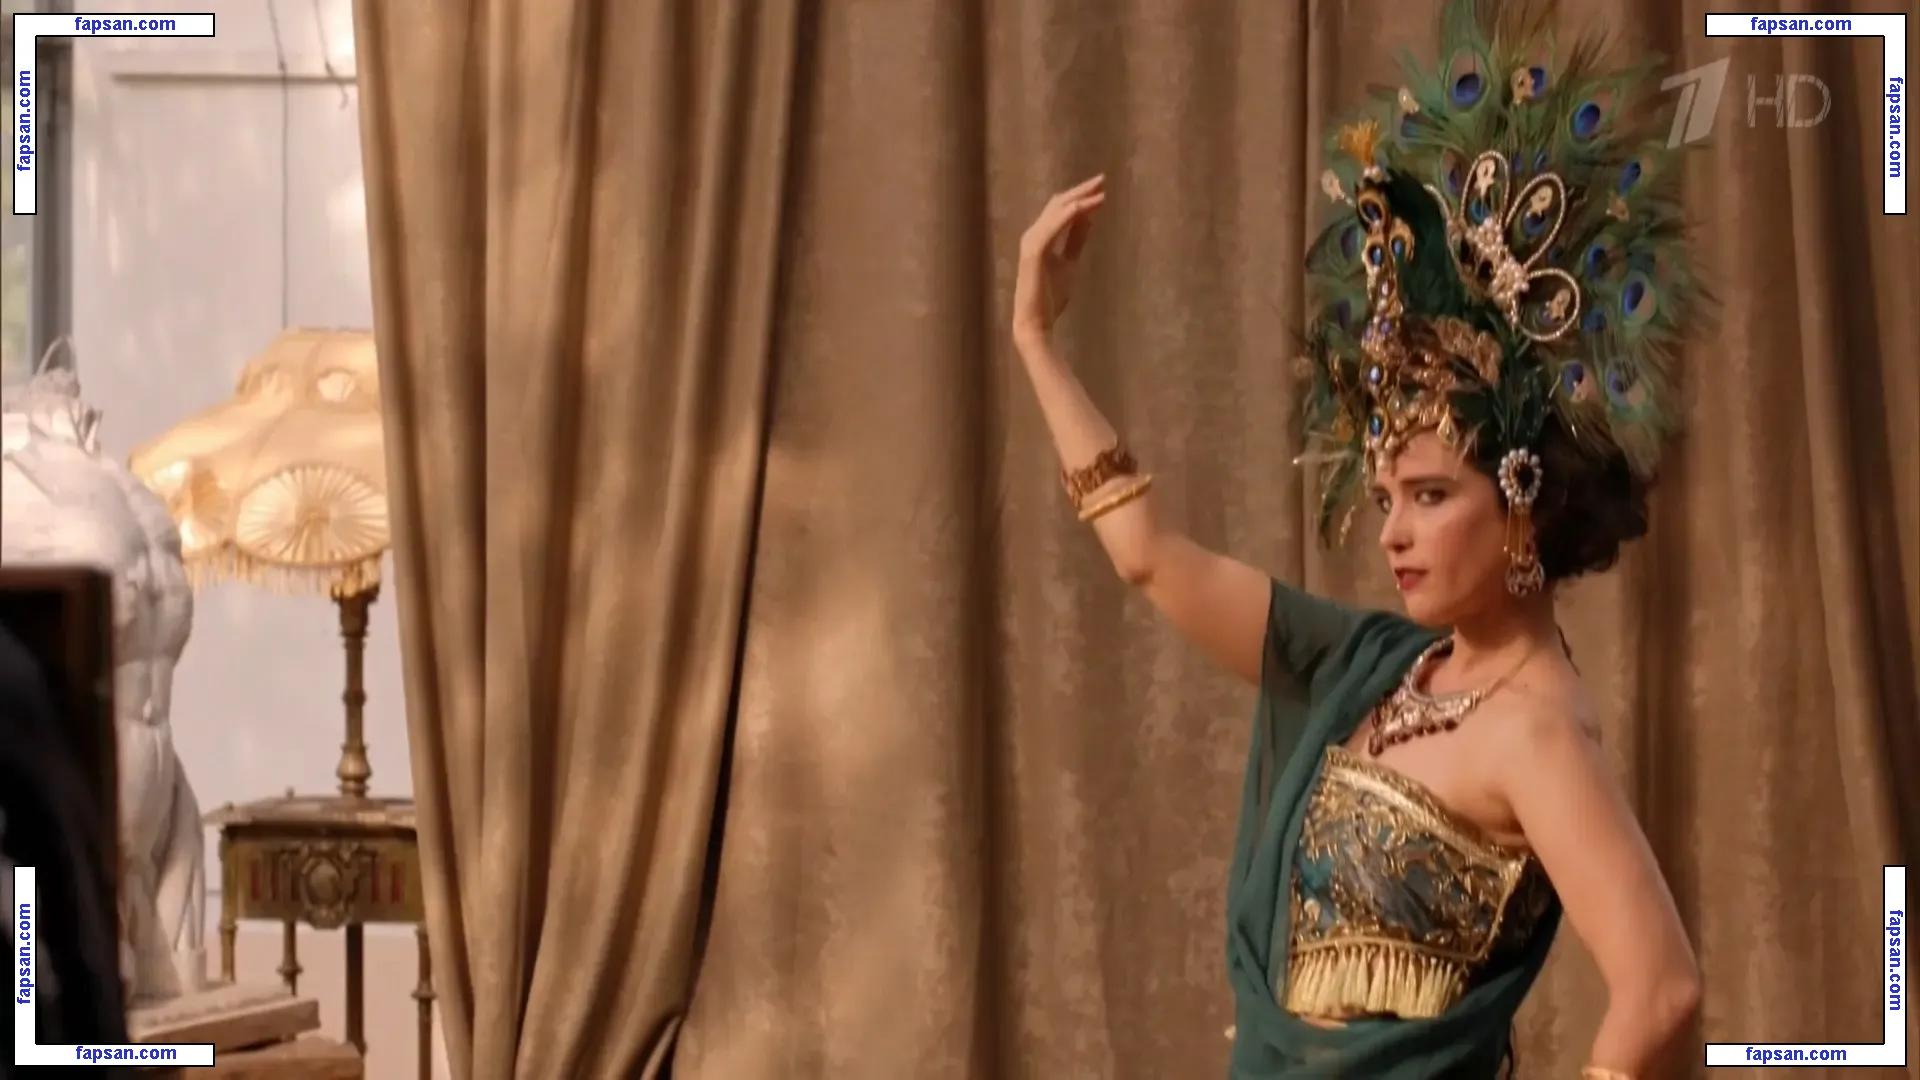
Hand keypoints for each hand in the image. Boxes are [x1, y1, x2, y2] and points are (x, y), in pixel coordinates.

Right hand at [1012, 175, 1106, 344]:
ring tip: (1099, 192)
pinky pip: (1050, 228)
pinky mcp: (1032, 253)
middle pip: (1058, 204)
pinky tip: (1082, 208)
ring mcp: (1031, 243)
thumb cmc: (1050, 297)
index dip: (1080, 196)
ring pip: (1055, 212)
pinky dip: (1066, 216)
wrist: (1036, 322)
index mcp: (1041, 237)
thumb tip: (1088, 217)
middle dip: (1081, 191)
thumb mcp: (1070, 263)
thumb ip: (1076, 240)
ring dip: (1078, 200)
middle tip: (1102, 179)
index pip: (1061, 209)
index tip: (1102, 188)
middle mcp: (1033, 235)